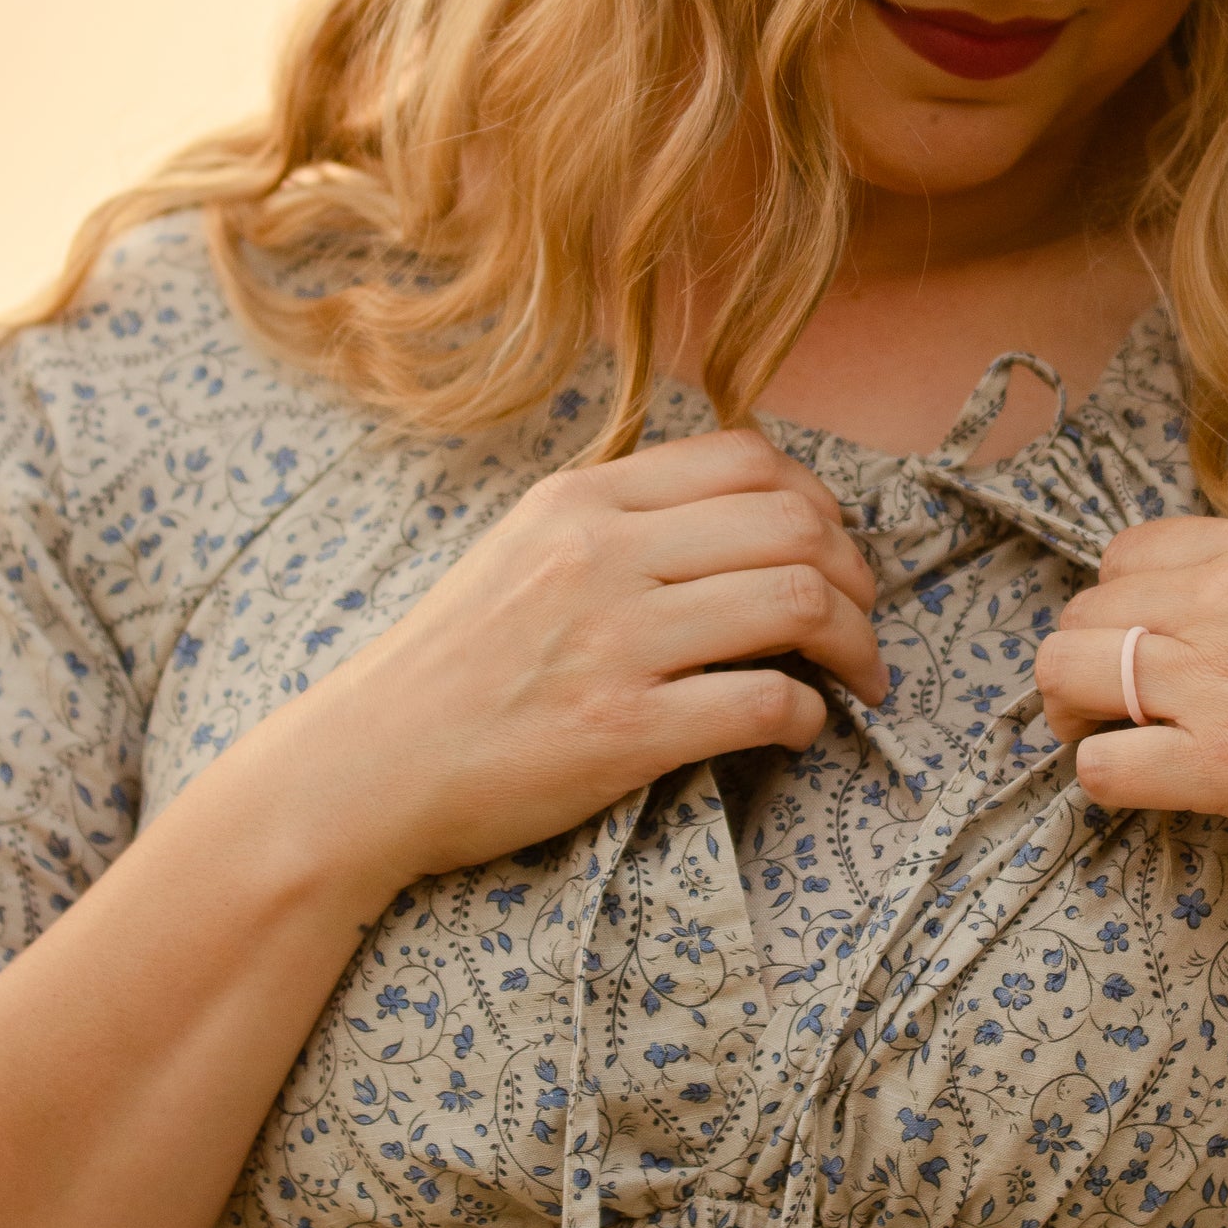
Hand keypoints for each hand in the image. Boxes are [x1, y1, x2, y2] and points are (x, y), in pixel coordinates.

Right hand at [251, 428, 885, 911]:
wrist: (363, 768)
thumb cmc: (451, 666)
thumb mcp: (522, 549)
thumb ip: (618, 519)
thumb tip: (742, 513)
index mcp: (582, 498)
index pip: (751, 458)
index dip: (821, 502)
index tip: (833, 550)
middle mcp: (602, 553)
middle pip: (796, 526)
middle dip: (857, 576)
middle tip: (863, 622)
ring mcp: (614, 641)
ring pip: (797, 603)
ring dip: (855, 644)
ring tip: (859, 677)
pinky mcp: (623, 732)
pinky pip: (766, 703)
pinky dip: (809, 716)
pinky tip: (801, 729)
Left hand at [1034, 512, 1227, 859]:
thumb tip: (1225, 595)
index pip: (1124, 553)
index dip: (1117, 605)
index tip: (1138, 645)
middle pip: (1081, 612)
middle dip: (1082, 661)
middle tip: (1108, 707)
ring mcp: (1222, 678)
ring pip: (1066, 675)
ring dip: (1073, 715)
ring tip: (1105, 741)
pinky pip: (1104, 767)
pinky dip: (1106, 778)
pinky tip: (1146, 788)